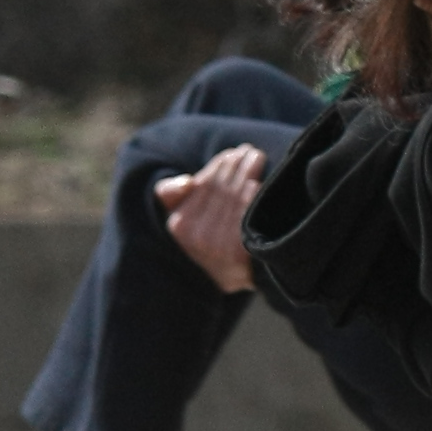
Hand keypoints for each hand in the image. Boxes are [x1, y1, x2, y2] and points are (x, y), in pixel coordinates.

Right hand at [153, 142, 265, 292]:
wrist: (231, 278)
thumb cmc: (205, 238)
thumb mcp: (181, 218)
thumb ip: (171, 195)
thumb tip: (188, 181)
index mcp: (180, 225)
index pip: (204, 184)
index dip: (220, 164)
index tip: (234, 153)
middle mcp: (196, 236)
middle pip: (221, 188)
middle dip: (237, 164)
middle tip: (250, 152)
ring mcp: (218, 246)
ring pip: (235, 196)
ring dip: (248, 172)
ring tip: (256, 158)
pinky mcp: (238, 254)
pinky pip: (247, 214)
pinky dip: (254, 195)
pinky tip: (260, 183)